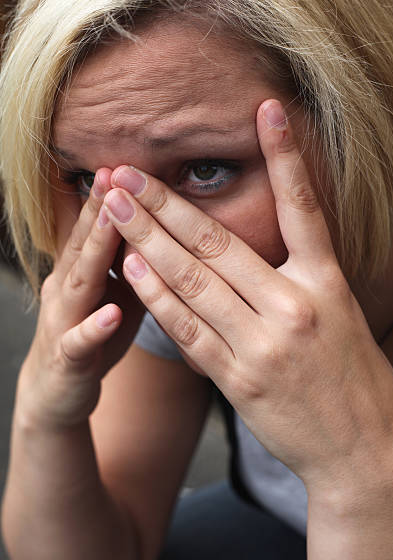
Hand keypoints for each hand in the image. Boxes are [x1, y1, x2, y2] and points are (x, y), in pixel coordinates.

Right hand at [18, 169, 143, 429]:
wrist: (56, 391)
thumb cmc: (91, 335)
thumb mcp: (112, 294)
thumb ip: (131, 264)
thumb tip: (163, 228)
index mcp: (83, 272)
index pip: (96, 229)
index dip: (109, 197)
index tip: (126, 163)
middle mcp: (68, 290)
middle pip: (85, 244)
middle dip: (98, 209)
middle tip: (113, 173)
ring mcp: (64, 322)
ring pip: (80, 283)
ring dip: (95, 251)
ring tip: (111, 221)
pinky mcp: (68, 359)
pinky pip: (80, 342)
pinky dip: (96, 327)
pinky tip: (113, 314)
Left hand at [103, 99, 392, 499]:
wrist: (363, 449)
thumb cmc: (355, 380)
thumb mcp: (341, 315)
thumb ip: (297, 279)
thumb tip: (246, 250)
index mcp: (327, 284)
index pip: (303, 207)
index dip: (285, 156)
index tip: (265, 111)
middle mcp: (294, 306)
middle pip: (219, 242)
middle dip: (166, 204)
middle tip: (128, 173)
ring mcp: (263, 345)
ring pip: (193, 281)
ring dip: (147, 241)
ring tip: (115, 209)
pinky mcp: (239, 380)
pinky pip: (189, 331)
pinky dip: (158, 298)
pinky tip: (132, 270)